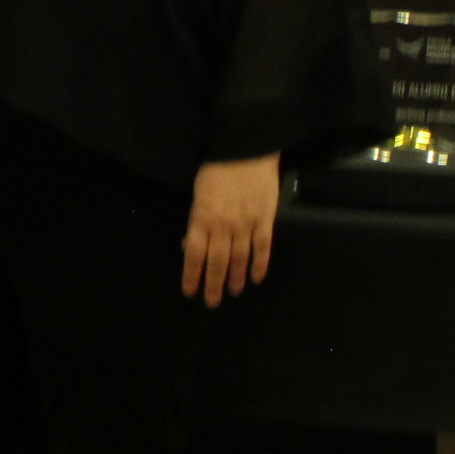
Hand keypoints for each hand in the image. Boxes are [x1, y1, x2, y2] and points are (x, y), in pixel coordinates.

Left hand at [180, 152, 280, 306]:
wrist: (245, 151)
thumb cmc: (216, 170)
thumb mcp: (197, 195)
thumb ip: (195, 222)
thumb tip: (189, 246)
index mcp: (202, 218)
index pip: (194, 254)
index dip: (192, 275)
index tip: (190, 291)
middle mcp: (223, 225)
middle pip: (217, 261)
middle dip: (213, 284)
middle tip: (212, 302)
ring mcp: (246, 224)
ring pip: (240, 258)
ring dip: (235, 278)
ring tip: (233, 292)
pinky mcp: (265, 220)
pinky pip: (263, 247)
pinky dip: (260, 265)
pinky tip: (256, 278)